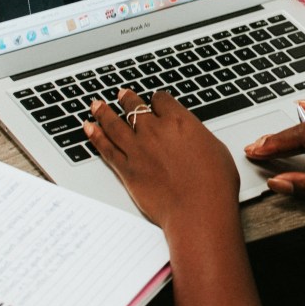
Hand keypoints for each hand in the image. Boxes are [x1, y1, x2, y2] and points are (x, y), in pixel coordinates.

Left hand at [84, 89, 239, 232]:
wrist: (198, 210)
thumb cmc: (214, 184)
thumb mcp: (215, 149)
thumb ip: (196, 137)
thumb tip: (191, 137)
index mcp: (179, 121)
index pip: (161, 100)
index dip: (156, 100)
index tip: (154, 101)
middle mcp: (155, 131)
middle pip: (135, 107)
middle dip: (127, 99)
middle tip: (122, 95)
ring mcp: (138, 149)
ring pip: (114, 124)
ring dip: (104, 112)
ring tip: (96, 105)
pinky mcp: (127, 169)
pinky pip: (106, 148)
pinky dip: (95, 137)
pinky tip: (89, 129)